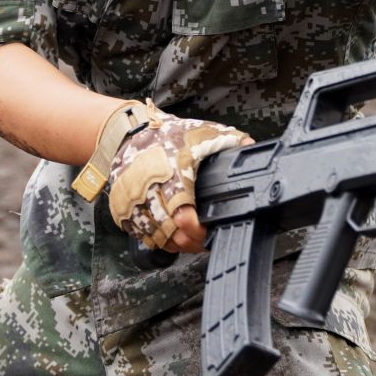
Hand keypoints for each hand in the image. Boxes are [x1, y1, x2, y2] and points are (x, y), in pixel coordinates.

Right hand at [107, 109, 251, 252]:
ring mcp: (134, 204)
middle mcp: (151, 194)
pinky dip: (157, 238)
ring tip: (190, 239)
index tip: (209, 231)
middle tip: (204, 239)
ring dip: (176, 243)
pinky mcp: (123, 210)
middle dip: (192, 242)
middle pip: (172, 235)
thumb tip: (251, 148)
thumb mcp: (203, 133)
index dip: (199, 231)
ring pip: (157, 239)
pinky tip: (170, 233)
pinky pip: (142, 235)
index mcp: (173, 177)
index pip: (184, 218)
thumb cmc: (167, 134)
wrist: (127, 134)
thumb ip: (230, 141)